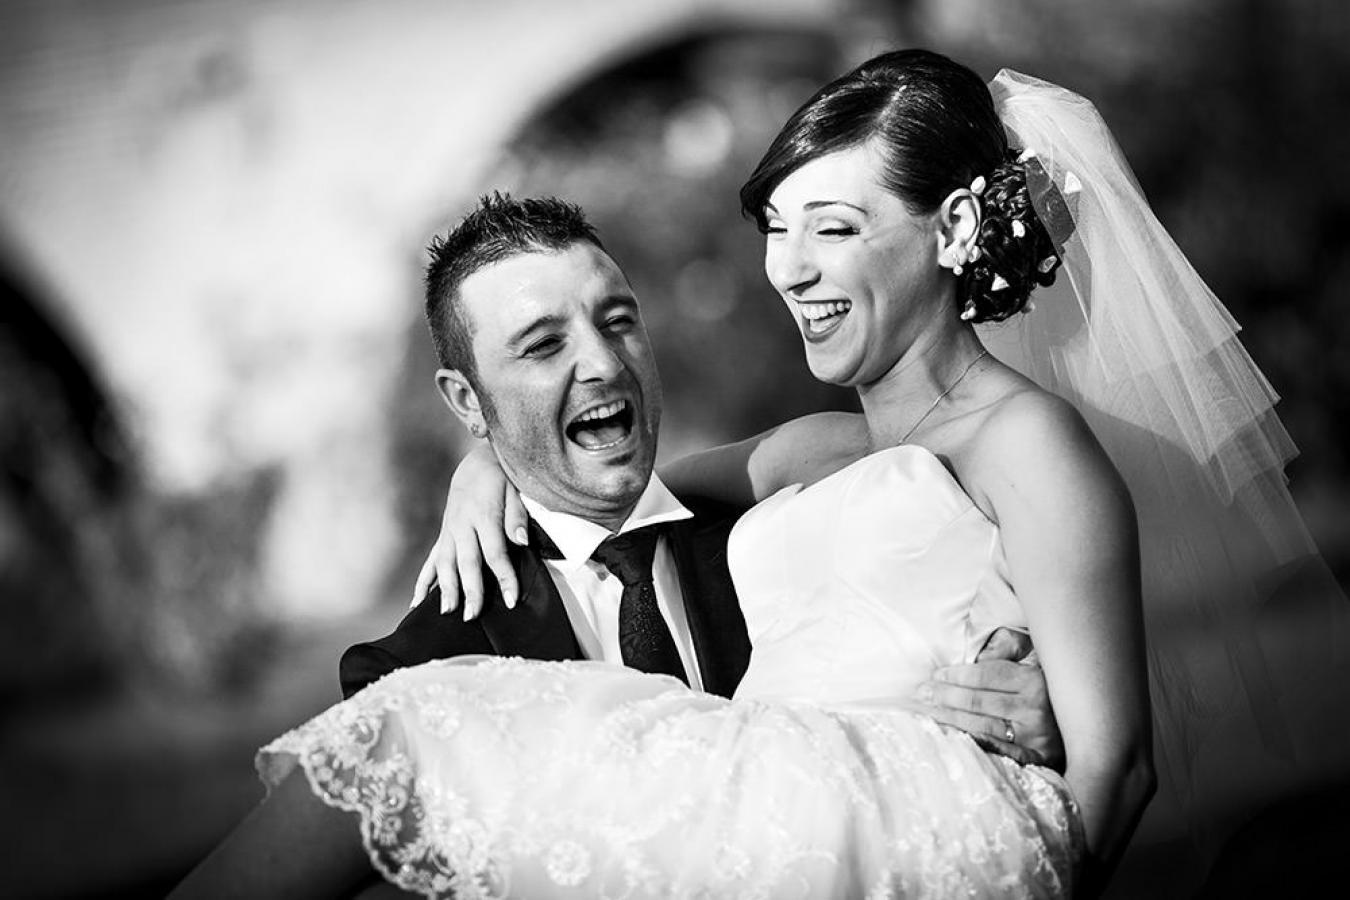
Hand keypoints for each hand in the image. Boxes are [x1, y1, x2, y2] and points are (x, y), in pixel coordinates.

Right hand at [411, 444, 528, 619]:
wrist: (476, 464)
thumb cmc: (500, 479)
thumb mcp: (515, 491)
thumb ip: (517, 517)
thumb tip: (520, 541)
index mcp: (484, 516)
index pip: (495, 553)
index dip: (504, 577)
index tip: (510, 600)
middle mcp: (463, 526)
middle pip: (467, 563)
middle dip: (470, 590)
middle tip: (472, 616)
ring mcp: (449, 532)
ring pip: (444, 564)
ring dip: (445, 589)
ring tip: (447, 612)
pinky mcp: (443, 537)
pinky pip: (430, 563)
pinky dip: (422, 583)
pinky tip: (416, 603)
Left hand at [911, 628, 1064, 769]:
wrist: (1093, 727)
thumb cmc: (1055, 687)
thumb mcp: (1038, 658)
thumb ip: (1010, 648)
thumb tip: (979, 651)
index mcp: (1035, 681)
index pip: (986, 676)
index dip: (957, 675)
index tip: (936, 674)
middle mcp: (1036, 711)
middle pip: (979, 702)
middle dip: (946, 696)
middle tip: (922, 692)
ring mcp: (1035, 739)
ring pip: (982, 726)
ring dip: (951, 719)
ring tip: (928, 711)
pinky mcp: (1035, 761)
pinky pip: (996, 752)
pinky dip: (972, 743)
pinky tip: (952, 737)